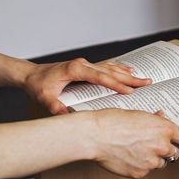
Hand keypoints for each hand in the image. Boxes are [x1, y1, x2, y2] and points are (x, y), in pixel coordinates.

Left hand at [23, 58, 151, 114]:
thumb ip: (55, 106)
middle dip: (130, 79)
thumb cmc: (38, 84)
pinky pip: (107, 66)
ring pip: (111, 68)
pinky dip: (119, 69)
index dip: (116, 84)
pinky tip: (128, 70)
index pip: (101, 77)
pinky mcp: (86, 66)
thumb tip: (66, 115)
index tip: (130, 91)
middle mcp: (83, 64)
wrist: (31, 74)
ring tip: (143, 77)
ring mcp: (86, 64)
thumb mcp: (44, 97)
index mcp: (76, 69)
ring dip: (127, 73)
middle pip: (111, 71)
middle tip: (147, 82)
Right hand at [90, 108, 178, 177]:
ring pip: (161, 163)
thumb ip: (155, 120)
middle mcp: (162, 146)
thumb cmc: (114, 121)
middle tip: (154, 144)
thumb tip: (162, 118)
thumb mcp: (139, 114)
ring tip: (138, 148)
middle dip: (167, 149)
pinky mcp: (140, 173)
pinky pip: (146, 170)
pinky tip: (129, 155)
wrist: (95, 135)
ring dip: (154, 158)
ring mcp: (151, 161)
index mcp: (165, 129)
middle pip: (176, 153)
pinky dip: (140, 165)